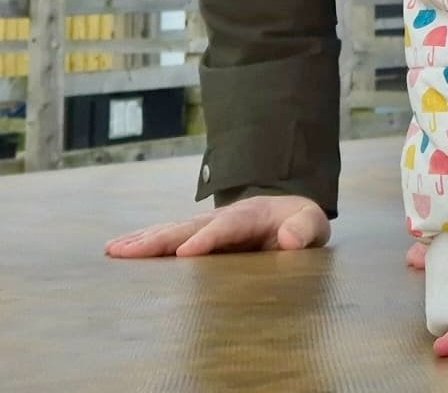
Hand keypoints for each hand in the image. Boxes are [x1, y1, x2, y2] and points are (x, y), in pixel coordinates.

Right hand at [105, 194, 329, 257]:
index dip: (208, 239)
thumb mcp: (313, 224)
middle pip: (189, 227)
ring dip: (144, 241)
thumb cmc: (301, 224)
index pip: (228, 227)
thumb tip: (291, 240)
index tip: (186, 253)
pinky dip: (145, 243)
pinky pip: (169, 239)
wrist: (290, 215)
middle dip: (160, 239)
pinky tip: (120, 252)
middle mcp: (224, 216)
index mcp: (253, 214)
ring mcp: (208, 225)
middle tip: (128, 251)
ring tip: (114, 250)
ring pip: (173, 232)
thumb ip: (306, 229)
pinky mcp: (198, 236)